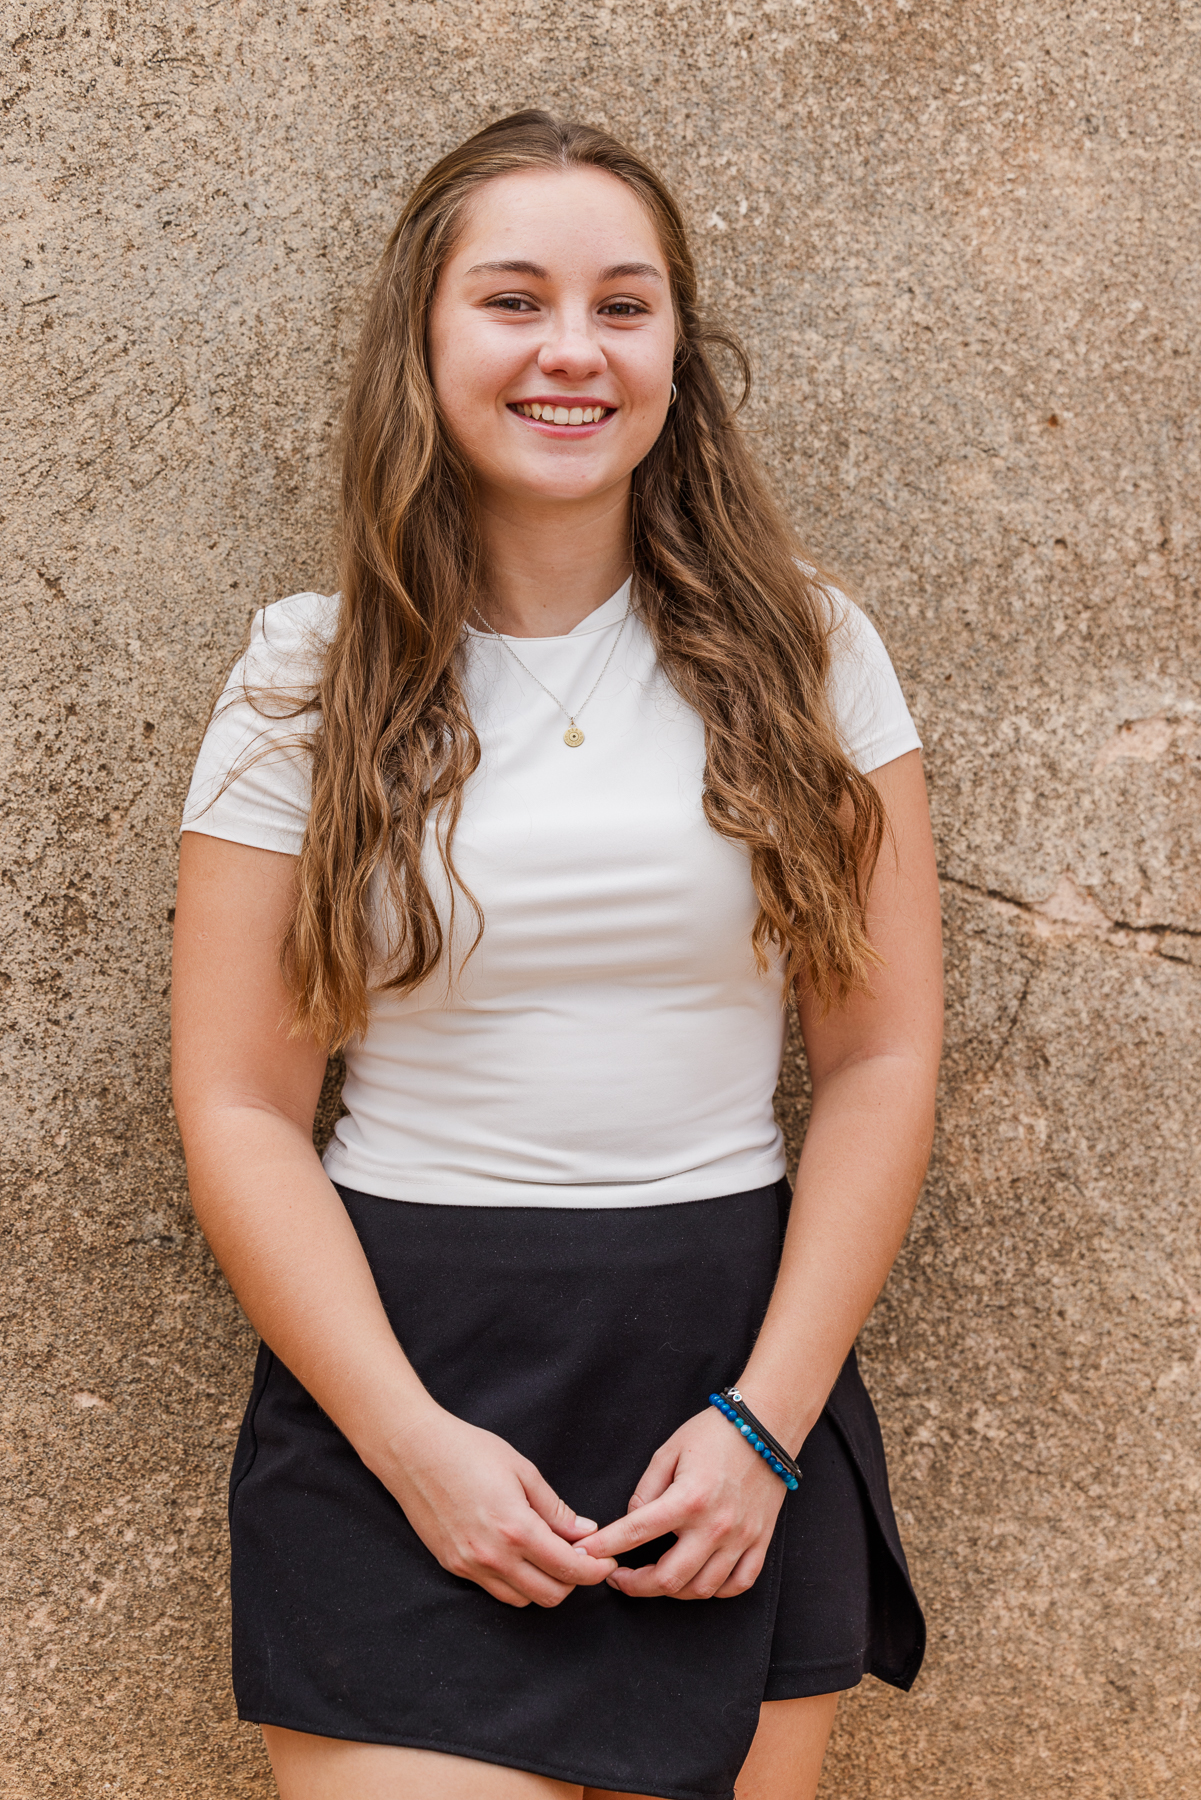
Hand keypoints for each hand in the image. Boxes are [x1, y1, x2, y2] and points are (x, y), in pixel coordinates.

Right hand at [370, 1404, 617, 1608]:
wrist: (413, 1451)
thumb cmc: (469, 1450)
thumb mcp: (522, 1470)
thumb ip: (555, 1508)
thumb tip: (585, 1533)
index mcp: (516, 1528)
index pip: (569, 1568)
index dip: (595, 1571)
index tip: (606, 1562)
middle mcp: (493, 1556)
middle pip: (550, 1595)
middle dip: (573, 1580)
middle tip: (579, 1556)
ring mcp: (470, 1566)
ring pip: (523, 1600)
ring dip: (544, 1585)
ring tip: (549, 1555)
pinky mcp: (454, 1567)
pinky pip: (495, 1591)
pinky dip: (516, 1583)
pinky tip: (520, 1556)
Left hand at [575, 1406, 786, 1598]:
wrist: (766, 1426)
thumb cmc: (714, 1433)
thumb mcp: (669, 1450)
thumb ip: (646, 1489)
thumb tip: (631, 1520)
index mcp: (688, 1498)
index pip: (636, 1533)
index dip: (605, 1547)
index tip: (585, 1556)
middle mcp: (715, 1525)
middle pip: (668, 1578)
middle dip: (635, 1586)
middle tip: (619, 1578)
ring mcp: (741, 1538)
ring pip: (701, 1589)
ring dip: (672, 1591)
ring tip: (654, 1579)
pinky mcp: (760, 1541)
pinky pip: (738, 1585)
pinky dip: (714, 1591)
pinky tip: (696, 1579)